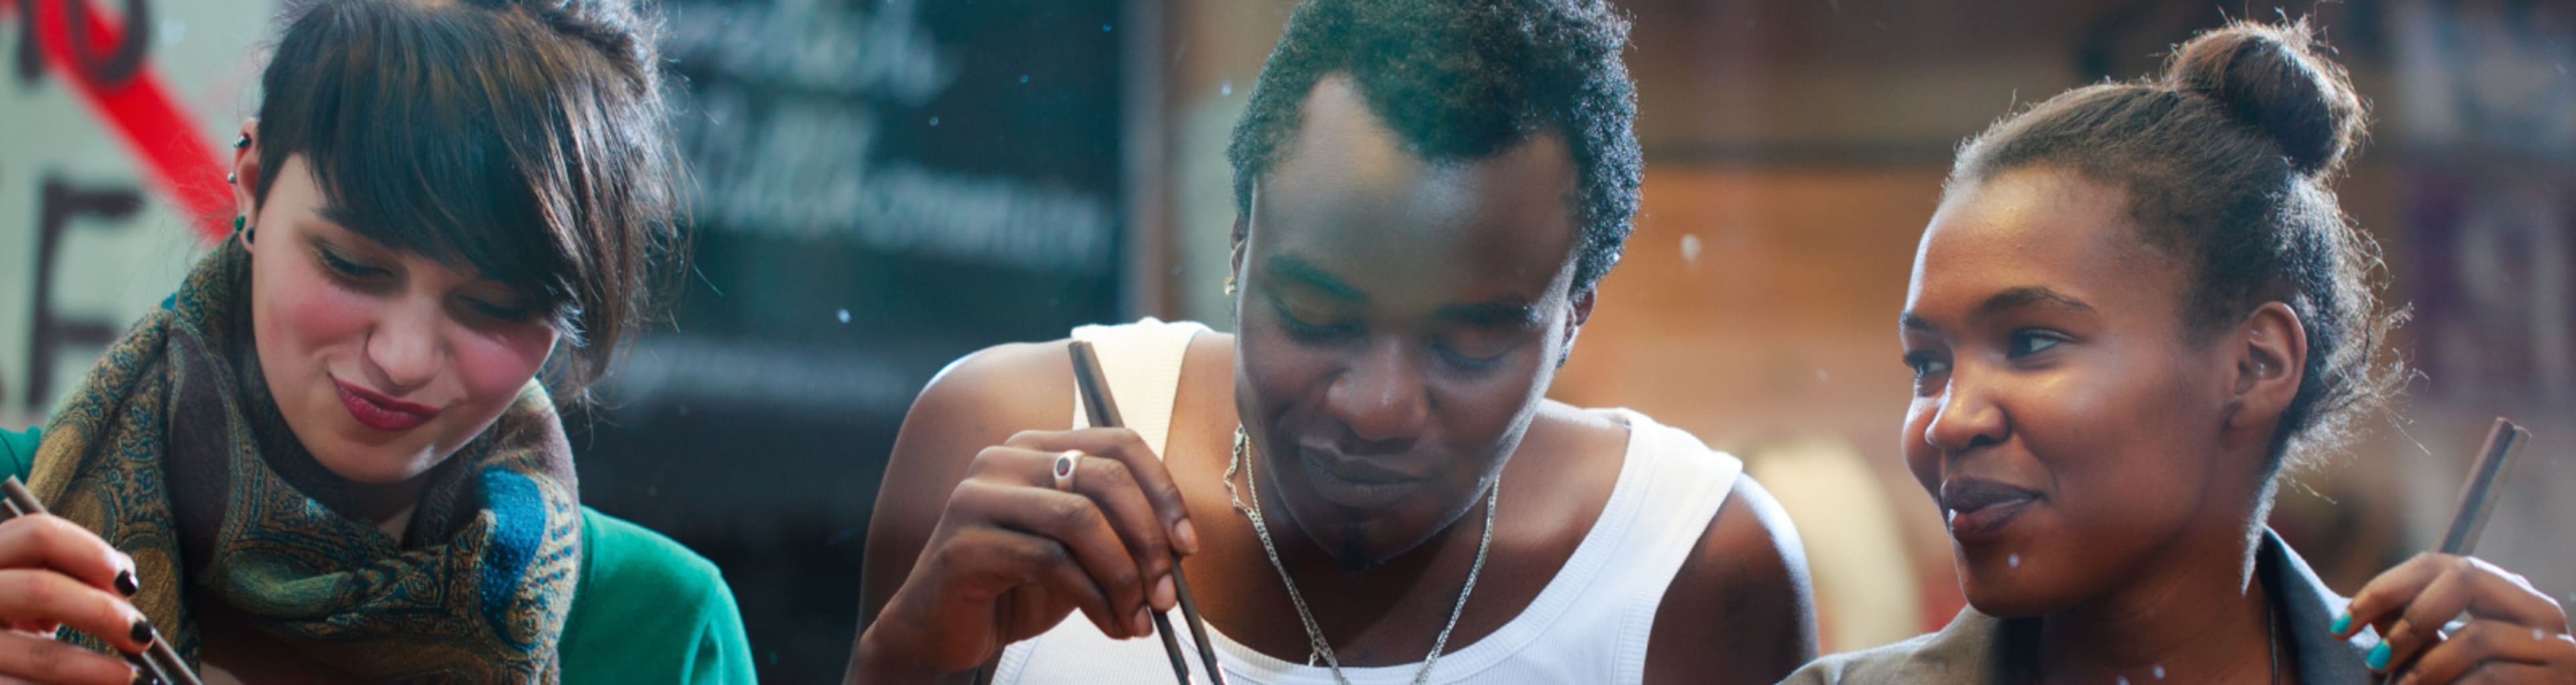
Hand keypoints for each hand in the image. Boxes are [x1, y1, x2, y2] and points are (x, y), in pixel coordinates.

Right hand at [0, 514, 160, 684]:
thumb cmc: (14, 622)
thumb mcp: (33, 589)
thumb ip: (75, 573)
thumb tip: (124, 581)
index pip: (37, 534)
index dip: (90, 553)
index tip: (128, 582)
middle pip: (41, 590)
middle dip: (102, 612)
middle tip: (142, 633)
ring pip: (41, 654)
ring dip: (97, 668)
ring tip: (134, 678)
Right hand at [855, 428, 1199, 679]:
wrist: (941, 630)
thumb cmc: (1014, 587)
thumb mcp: (1076, 550)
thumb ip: (1117, 531)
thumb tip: (1181, 546)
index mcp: (1036, 447)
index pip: (1118, 443)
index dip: (1162, 491)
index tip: (1187, 544)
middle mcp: (1004, 460)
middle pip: (1104, 478)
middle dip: (1148, 540)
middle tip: (1167, 594)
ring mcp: (979, 497)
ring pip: (1080, 520)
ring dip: (1124, 576)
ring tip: (1140, 618)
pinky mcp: (965, 543)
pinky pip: (1050, 561)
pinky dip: (1094, 598)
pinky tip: (1110, 624)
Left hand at [2334, 552, 2575, 683]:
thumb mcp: (2448, 654)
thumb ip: (2415, 628)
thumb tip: (2363, 611)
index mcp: (2507, 593)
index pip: (2437, 564)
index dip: (2382, 589)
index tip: (2340, 627)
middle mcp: (2538, 609)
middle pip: (2464, 577)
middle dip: (2409, 621)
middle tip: (2374, 662)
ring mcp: (2559, 643)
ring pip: (2478, 635)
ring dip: (2425, 669)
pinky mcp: (2562, 677)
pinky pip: (2494, 676)